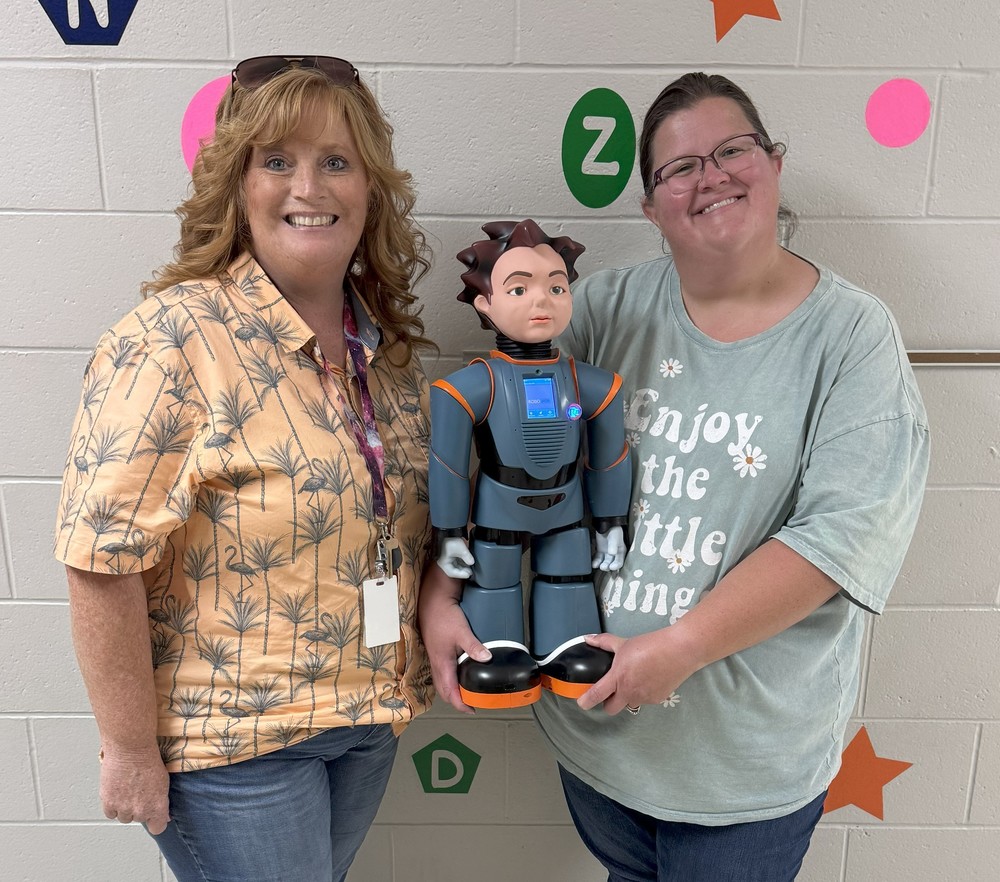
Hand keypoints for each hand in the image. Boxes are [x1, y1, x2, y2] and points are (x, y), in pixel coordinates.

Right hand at [98, 743, 169, 834]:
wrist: (130, 749)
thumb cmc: (148, 760)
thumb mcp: (164, 781)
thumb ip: (162, 801)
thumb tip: (163, 816)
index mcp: (157, 807)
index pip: (158, 828)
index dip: (156, 822)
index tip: (154, 817)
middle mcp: (140, 811)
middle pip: (138, 819)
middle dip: (139, 808)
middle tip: (139, 792)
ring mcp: (123, 808)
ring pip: (123, 817)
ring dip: (124, 808)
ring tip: (127, 790)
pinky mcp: (108, 803)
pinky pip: (110, 813)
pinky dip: (112, 805)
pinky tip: (117, 791)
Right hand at [418, 563, 490, 712]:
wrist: (431, 600)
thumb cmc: (443, 615)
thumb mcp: (461, 631)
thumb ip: (474, 646)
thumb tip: (487, 659)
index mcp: (442, 662)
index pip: (450, 691)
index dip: (460, 704)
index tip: (472, 710)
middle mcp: (436, 663)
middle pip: (443, 690)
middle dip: (456, 700)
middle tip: (470, 703)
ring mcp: (434, 656)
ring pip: (441, 681)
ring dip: (451, 689)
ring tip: (466, 691)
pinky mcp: (435, 650)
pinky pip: (440, 671)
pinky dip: (449, 678)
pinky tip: (458, 672)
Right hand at [436, 537, 474, 578]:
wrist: (448, 531)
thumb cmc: (451, 540)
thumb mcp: (461, 549)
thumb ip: (467, 557)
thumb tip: (472, 563)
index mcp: (444, 563)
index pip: (452, 573)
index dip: (461, 575)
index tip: (469, 574)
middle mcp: (444, 563)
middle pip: (454, 571)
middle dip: (463, 572)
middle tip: (471, 572)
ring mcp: (447, 559)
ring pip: (455, 567)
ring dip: (463, 568)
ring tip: (470, 568)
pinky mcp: (450, 556)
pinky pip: (456, 562)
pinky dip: (462, 564)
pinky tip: (467, 563)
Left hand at [576, 629, 698, 715]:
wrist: (679, 651)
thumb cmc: (651, 645)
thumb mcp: (624, 642)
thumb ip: (604, 642)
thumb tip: (589, 639)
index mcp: (618, 678)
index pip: (597, 695)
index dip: (586, 701)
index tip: (582, 702)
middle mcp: (630, 692)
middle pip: (611, 709)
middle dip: (607, 702)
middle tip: (609, 690)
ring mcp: (644, 698)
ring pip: (629, 703)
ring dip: (627, 695)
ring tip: (634, 677)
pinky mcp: (657, 699)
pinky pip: (644, 700)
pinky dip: (642, 692)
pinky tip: (648, 678)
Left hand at [592, 526, 624, 570]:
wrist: (606, 523)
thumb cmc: (613, 530)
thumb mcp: (615, 537)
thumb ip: (613, 545)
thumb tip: (612, 554)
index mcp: (621, 551)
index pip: (619, 562)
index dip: (616, 566)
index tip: (612, 567)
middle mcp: (615, 554)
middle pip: (611, 564)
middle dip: (607, 566)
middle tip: (603, 567)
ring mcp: (607, 553)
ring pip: (604, 562)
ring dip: (601, 565)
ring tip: (597, 565)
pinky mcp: (600, 551)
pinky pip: (598, 558)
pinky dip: (595, 562)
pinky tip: (593, 564)